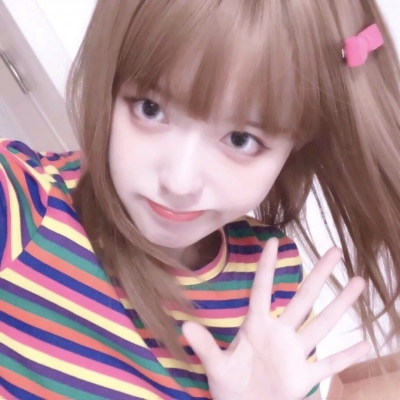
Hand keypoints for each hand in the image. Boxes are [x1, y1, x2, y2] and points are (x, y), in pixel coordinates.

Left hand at [182, 238, 369, 399]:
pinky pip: (329, 365)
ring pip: (321, 325)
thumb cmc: (228, 388)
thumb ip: (204, 347)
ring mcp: (294, 354)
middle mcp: (279, 334)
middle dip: (319, 276)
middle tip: (335, 252)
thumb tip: (184, 326)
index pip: (262, 290)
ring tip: (358, 282)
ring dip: (340, 306)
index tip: (274, 241)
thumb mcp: (216, 366)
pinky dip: (347, 357)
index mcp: (255, 327)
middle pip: (303, 299)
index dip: (267, 266)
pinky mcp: (304, 377)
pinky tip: (366, 344)